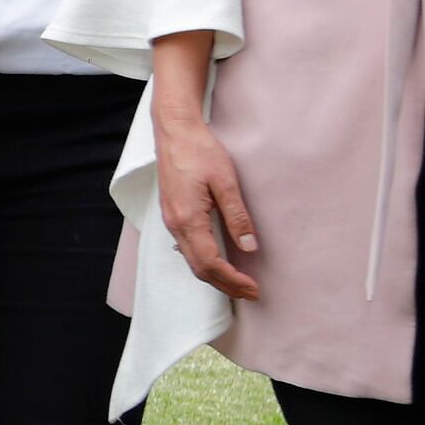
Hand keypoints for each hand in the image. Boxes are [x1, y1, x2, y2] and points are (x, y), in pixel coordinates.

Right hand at [154, 106, 260, 302]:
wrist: (174, 131)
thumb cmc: (200, 151)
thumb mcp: (225, 181)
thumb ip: (237, 216)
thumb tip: (250, 246)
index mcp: (188, 219)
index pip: (210, 263)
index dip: (233, 280)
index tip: (254, 288)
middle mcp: (175, 225)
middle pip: (199, 268)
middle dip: (225, 285)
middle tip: (251, 293)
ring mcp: (171, 220)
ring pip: (191, 261)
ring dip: (215, 276)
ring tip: (238, 283)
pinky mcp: (172, 214)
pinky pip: (187, 248)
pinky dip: (205, 263)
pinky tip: (219, 262)